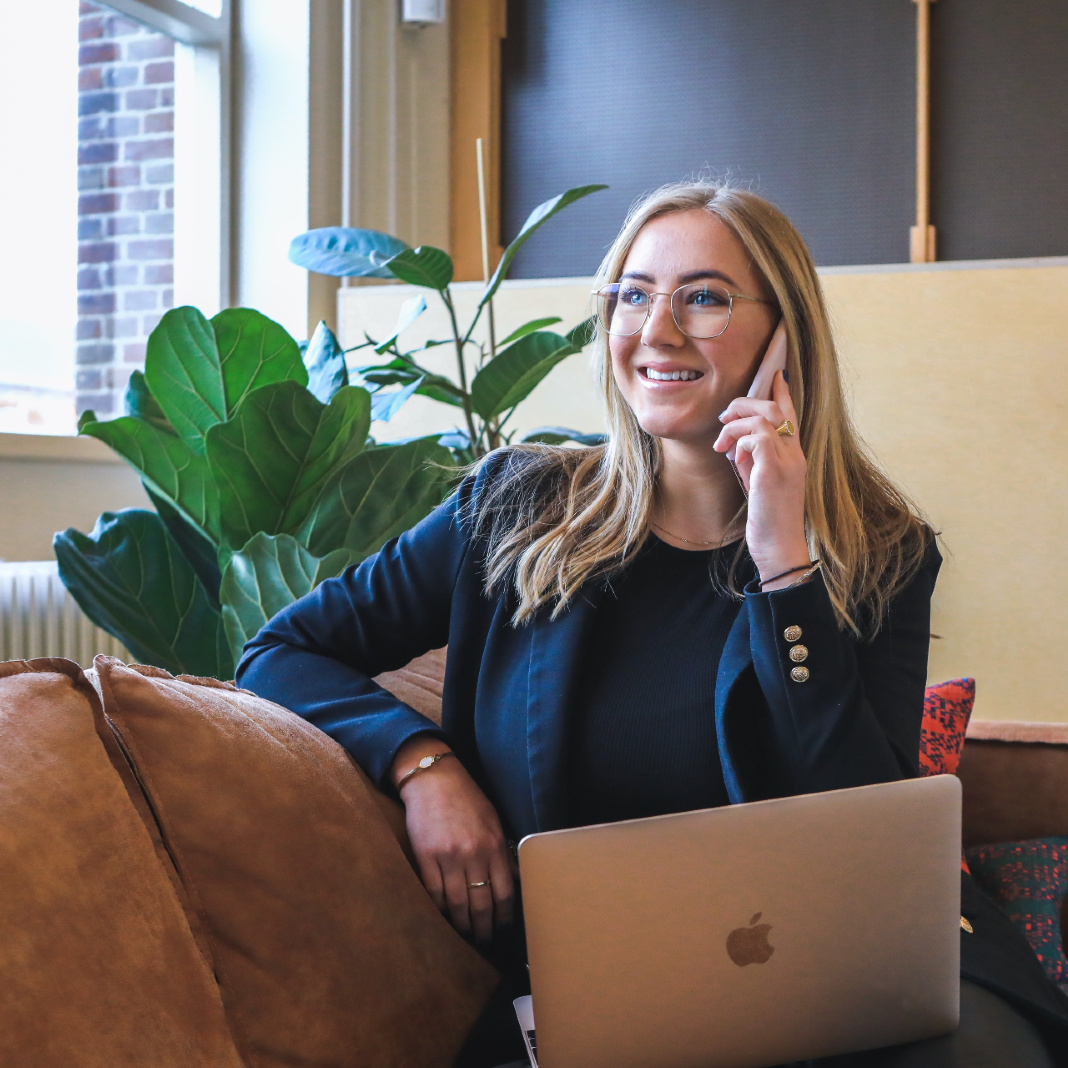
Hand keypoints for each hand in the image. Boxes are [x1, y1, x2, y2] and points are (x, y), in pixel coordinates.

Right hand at [391, 738, 515, 941]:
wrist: (434, 779)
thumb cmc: (466, 799)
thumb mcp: (493, 821)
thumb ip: (502, 852)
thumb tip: (513, 881)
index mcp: (493, 845)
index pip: (504, 892)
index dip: (504, 916)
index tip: (503, 927)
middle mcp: (473, 854)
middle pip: (481, 904)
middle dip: (483, 927)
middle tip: (484, 941)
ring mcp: (449, 856)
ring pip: (457, 903)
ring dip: (461, 924)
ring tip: (464, 935)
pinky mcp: (426, 856)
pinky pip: (434, 892)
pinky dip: (439, 909)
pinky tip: (443, 917)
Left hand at [714, 370, 809, 586]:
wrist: (779, 548)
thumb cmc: (768, 520)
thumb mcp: (759, 483)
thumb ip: (753, 460)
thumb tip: (737, 444)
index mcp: (794, 456)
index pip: (791, 414)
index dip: (781, 392)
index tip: (774, 374)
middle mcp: (795, 454)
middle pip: (774, 408)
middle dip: (744, 404)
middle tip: (723, 418)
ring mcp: (787, 462)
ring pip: (764, 418)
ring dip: (735, 424)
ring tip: (721, 443)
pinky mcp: (774, 472)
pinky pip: (757, 437)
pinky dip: (740, 441)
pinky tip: (733, 457)